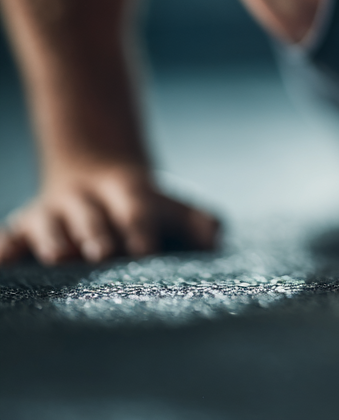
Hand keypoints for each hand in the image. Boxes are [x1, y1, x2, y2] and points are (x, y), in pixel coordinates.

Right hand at [0, 165, 220, 264]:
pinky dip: (5, 249)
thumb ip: (198, 222)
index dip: (141, 228)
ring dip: (54, 240)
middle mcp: (87, 199)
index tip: (147, 251)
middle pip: (92, 217)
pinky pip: (10, 238)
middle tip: (103, 254)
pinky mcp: (23, 228)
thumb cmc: (142, 207)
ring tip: (59, 258)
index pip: (137, 208)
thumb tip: (214, 237)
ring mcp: (52, 212)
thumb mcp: (173, 206)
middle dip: (97, 234)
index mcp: (128, 191)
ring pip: (49, 224)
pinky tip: (3, 263)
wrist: (93, 179)